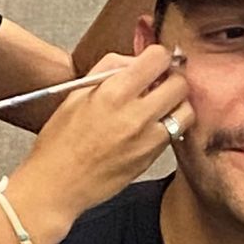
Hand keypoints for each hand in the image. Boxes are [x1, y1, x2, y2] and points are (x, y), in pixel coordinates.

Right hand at [6, 50, 191, 241]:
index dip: (157, 56)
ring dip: (176, 104)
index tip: (153, 61)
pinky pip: (175, 134)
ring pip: (186, 111)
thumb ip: (108, 70)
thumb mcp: (76, 94)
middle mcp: (135, 115)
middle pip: (180, 84)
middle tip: (159, 83)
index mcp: (113, 93)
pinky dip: (169, 126)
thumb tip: (134, 60)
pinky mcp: (152, 159)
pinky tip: (150, 127)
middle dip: (171, 79)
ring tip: (159, 106)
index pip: (158, 59)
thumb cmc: (59, 142)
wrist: (56, 186)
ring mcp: (148, 140)